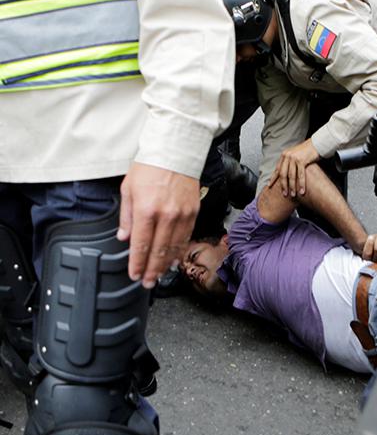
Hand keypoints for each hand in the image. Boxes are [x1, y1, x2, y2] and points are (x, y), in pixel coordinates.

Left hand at [118, 162, 199, 288]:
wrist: (176, 151)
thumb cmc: (150, 166)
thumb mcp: (128, 188)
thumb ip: (126, 215)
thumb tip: (124, 237)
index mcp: (146, 210)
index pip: (140, 244)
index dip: (137, 263)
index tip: (134, 275)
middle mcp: (166, 215)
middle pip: (158, 250)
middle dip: (151, 269)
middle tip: (147, 283)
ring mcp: (182, 214)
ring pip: (174, 247)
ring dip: (166, 264)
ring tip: (159, 275)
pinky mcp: (193, 211)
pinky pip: (186, 236)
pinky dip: (180, 250)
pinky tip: (175, 260)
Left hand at [267, 139, 319, 197]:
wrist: (317, 143)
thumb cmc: (307, 150)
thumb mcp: (295, 154)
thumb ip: (290, 162)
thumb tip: (286, 173)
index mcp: (284, 155)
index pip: (277, 169)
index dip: (273, 178)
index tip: (269, 186)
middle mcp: (287, 156)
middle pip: (283, 174)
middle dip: (283, 185)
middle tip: (284, 194)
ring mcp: (294, 158)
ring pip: (291, 176)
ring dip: (292, 187)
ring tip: (293, 194)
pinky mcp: (301, 160)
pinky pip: (300, 175)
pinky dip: (301, 184)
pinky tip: (302, 190)